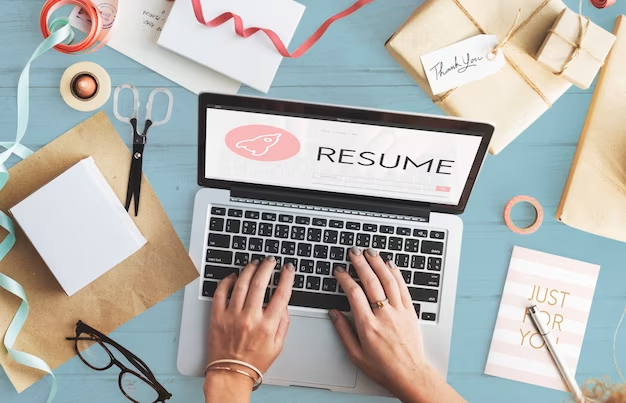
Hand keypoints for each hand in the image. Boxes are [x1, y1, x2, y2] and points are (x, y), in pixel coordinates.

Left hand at [206, 257, 294, 380]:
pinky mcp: (217, 317)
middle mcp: (250, 319)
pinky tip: (233, 276)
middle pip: (260, 283)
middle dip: (267, 267)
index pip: (281, 294)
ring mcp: (232, 316)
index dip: (287, 277)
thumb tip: (284, 305)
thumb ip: (283, 323)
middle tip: (270, 261)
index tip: (288, 268)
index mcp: (267, 326)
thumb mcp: (277, 346)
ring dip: (249, 270)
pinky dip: (226, 281)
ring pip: (241, 284)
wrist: (230, 374)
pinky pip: (220, 293)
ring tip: (254, 264)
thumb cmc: (253, 362)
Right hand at [329, 247, 439, 402]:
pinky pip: (402, 288)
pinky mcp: (410, 312)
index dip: (345, 279)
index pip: (354, 294)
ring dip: (378, 263)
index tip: (340, 271)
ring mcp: (399, 312)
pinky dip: (396, 274)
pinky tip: (390, 265)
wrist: (410, 375)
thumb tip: (334, 314)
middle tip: (354, 252)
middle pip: (371, 282)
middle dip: (361, 263)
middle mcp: (383, 316)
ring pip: (388, 281)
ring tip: (370, 252)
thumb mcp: (355, 354)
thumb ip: (343, 332)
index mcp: (367, 326)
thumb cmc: (383, 368)